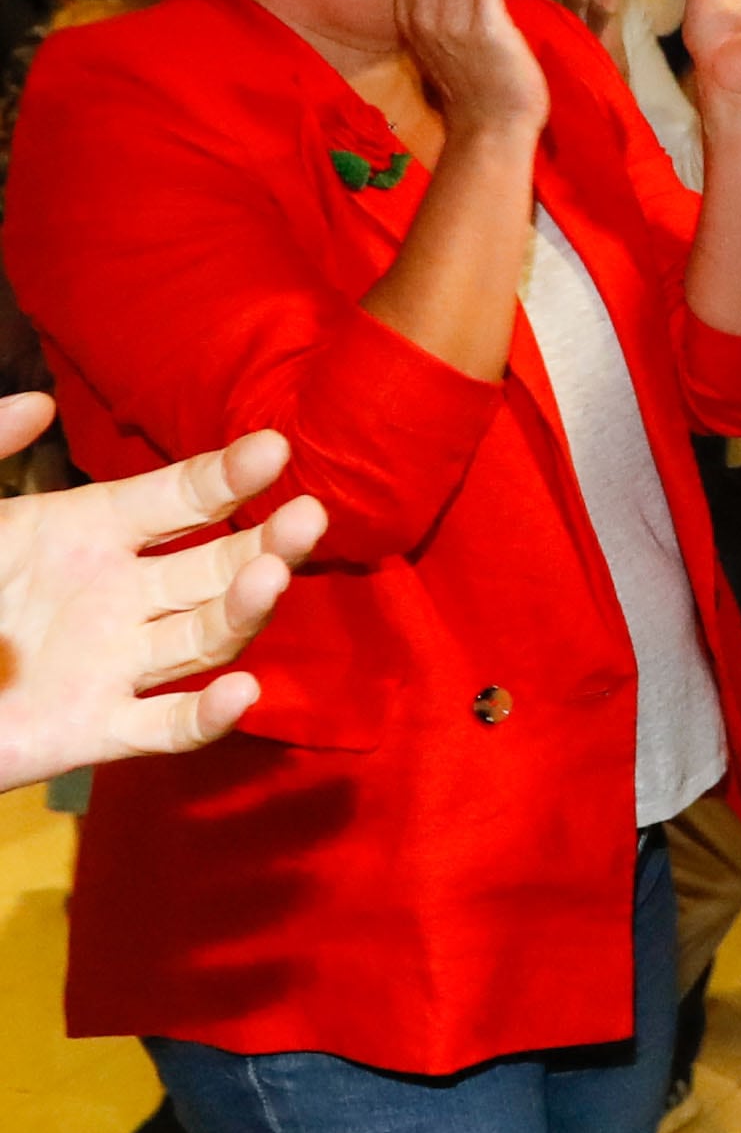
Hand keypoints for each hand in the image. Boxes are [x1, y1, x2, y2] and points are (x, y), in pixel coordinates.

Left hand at [0, 404, 328, 789]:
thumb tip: (40, 401)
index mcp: (85, 533)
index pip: (179, 498)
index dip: (228, 476)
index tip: (273, 448)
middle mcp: (117, 596)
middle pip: (216, 565)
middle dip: (268, 541)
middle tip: (308, 515)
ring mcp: (115, 666)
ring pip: (206, 637)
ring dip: (247, 610)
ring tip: (272, 579)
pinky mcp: (98, 731)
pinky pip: (167, 728)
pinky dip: (208, 717)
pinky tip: (242, 693)